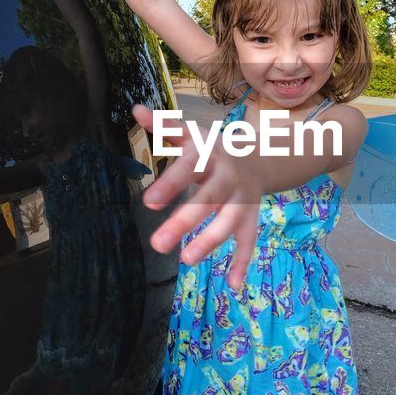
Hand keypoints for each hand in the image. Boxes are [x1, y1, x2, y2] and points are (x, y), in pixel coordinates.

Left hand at [132, 104, 257, 291]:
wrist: (261, 156)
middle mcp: (228, 177)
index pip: (188, 169)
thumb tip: (135, 109)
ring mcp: (242, 199)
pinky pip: (249, 241)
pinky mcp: (251, 217)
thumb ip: (164, 125)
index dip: (170, 185)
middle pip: (208, 200)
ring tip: (186, 259)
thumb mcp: (191, 134)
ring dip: (210, 241)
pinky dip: (242, 263)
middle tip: (158, 243)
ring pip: (229, 222)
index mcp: (209, 154)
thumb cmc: (211, 148)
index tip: (148, 202)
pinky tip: (232, 285)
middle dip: (184, 221)